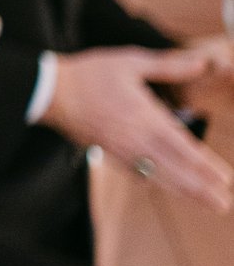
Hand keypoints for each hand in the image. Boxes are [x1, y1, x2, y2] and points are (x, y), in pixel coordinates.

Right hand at [43, 46, 233, 214]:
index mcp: (145, 117)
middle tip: (223, 204)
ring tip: (206, 204)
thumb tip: (202, 62)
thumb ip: (168, 65)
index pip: (183, 147)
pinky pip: (137, 173)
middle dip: (201, 188)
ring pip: (159, 176)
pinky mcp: (109, 152)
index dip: (205, 166)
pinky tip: (167, 187)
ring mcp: (122, 150)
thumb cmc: (89, 74)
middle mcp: (136, 139)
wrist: (50, 92)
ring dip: (185, 192)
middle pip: (175, 169)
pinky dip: (157, 183)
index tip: (225, 179)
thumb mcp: (130, 61)